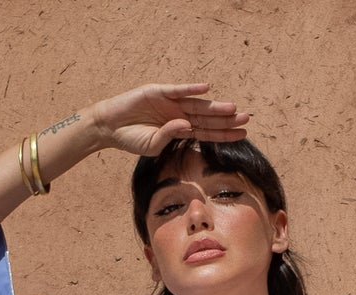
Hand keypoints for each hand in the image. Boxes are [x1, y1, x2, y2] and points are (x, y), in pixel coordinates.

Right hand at [91, 82, 251, 157]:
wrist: (110, 126)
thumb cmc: (131, 139)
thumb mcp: (152, 146)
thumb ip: (170, 136)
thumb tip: (186, 126)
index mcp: (180, 130)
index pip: (207, 133)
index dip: (224, 134)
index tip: (242, 134)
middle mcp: (179, 115)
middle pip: (207, 118)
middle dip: (226, 120)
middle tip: (245, 119)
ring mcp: (170, 102)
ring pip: (197, 104)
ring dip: (215, 107)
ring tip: (233, 109)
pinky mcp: (159, 91)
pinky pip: (178, 89)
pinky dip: (191, 88)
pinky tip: (206, 89)